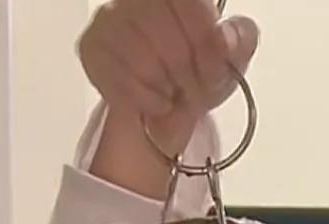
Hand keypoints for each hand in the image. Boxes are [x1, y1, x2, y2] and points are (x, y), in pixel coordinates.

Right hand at [79, 0, 258, 154]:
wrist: (167, 108)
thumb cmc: (197, 77)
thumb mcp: (229, 62)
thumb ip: (237, 43)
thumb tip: (231, 36)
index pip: (190, 2)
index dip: (205, 40)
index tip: (213, 70)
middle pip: (162, 29)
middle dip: (186, 71)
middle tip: (195, 90)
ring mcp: (109, 18)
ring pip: (141, 56)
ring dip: (166, 88)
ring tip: (173, 94)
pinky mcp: (91, 48)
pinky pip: (120, 78)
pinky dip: (147, 101)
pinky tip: (156, 102)